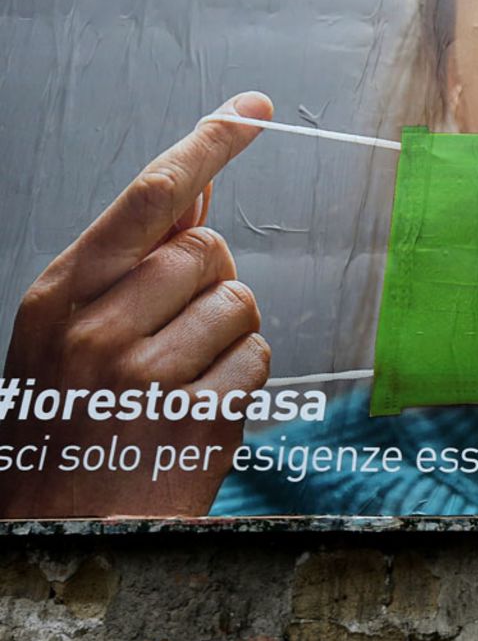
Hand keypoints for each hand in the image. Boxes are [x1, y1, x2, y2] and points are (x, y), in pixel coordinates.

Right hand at [0, 93, 272, 517]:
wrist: (57, 529)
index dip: (207, 145)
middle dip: (206, 280)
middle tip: (169, 329)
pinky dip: (240, 378)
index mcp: (61, 295)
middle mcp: (100, 328)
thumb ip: (131, 259)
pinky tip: (196, 406)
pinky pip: (258, 359)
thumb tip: (195, 188)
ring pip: (240, 302)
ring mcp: (149, 376)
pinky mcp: (198, 419)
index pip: (150, 196)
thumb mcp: (68, 329)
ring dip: (224, 334)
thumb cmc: (64, 420)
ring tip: (176, 375)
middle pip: (208, 249)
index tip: (250, 111)